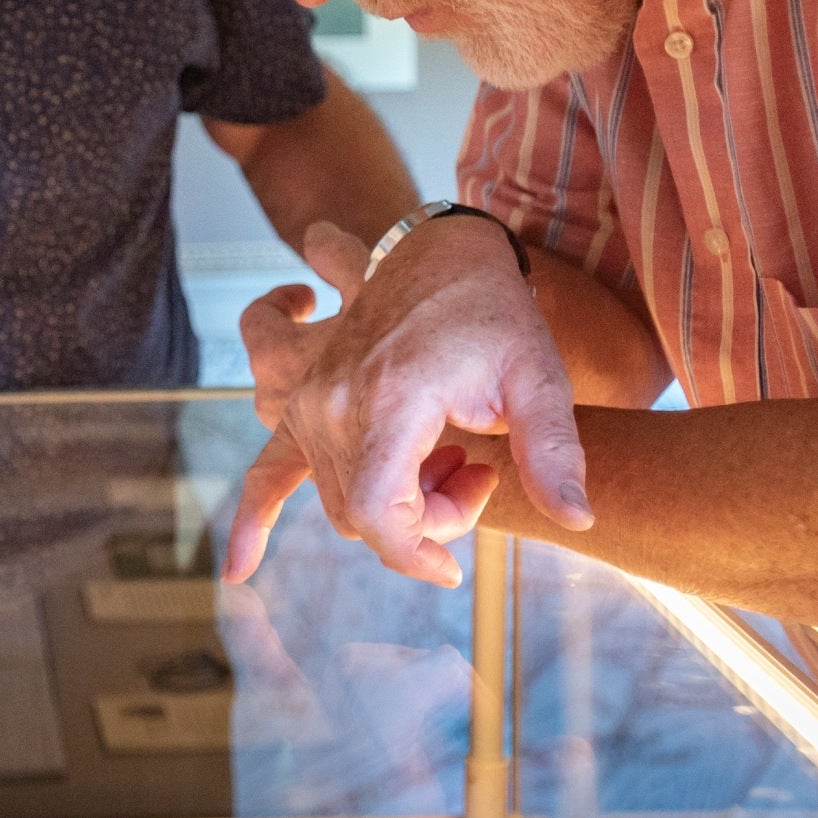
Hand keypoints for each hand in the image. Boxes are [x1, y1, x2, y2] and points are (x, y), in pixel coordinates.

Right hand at [225, 215, 589, 587]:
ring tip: (445, 453)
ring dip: (391, 500)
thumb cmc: (493, 311)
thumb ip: (553, 450)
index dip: (417, 552)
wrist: (441, 248)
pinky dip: (253, 519)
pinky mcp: (301, 402)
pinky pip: (267, 473)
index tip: (453, 568)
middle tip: (477, 467)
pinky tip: (239, 569)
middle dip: (427, 516)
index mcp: (389, 399)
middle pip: (368, 513)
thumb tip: (578, 518)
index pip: (380, 513)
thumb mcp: (537, 375)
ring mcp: (309, 402)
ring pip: (341, 501)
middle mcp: (334, 404)